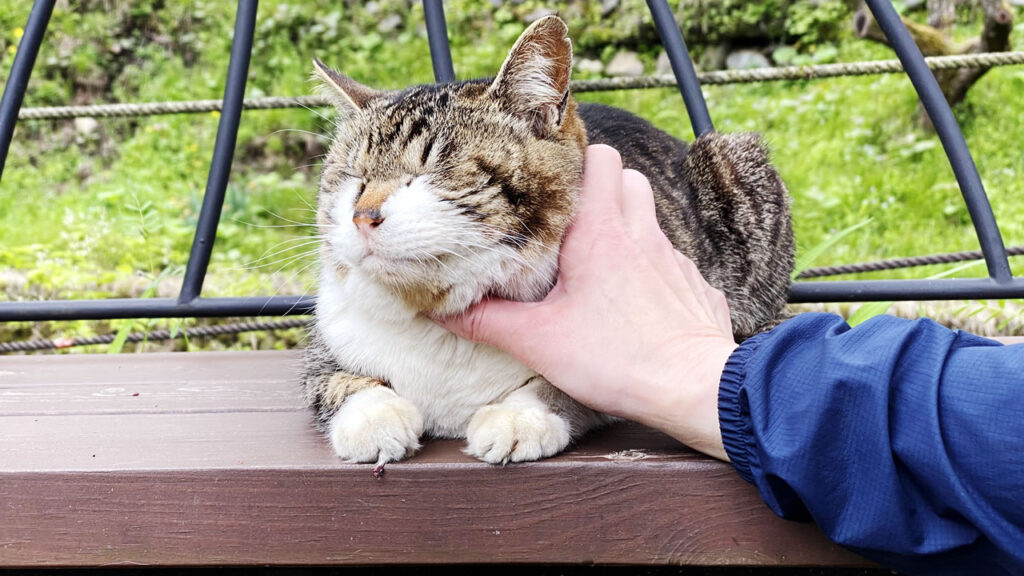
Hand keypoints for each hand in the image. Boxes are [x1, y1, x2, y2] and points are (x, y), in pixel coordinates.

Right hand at [440, 145, 736, 459]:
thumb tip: (440, 311)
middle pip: (628, 177)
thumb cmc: (619, 360)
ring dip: (626, 224)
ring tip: (596, 255)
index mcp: (603, 232)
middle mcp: (643, 235)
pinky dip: (651, 268)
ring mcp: (675, 260)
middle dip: (600, 187)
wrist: (696, 389)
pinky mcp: (695, 288)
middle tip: (569, 218)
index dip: (575, 158)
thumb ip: (486, 322)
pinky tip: (634, 299)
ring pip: (650, 217)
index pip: (600, 157)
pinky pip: (671, 261)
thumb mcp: (539, 343)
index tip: (547, 175)